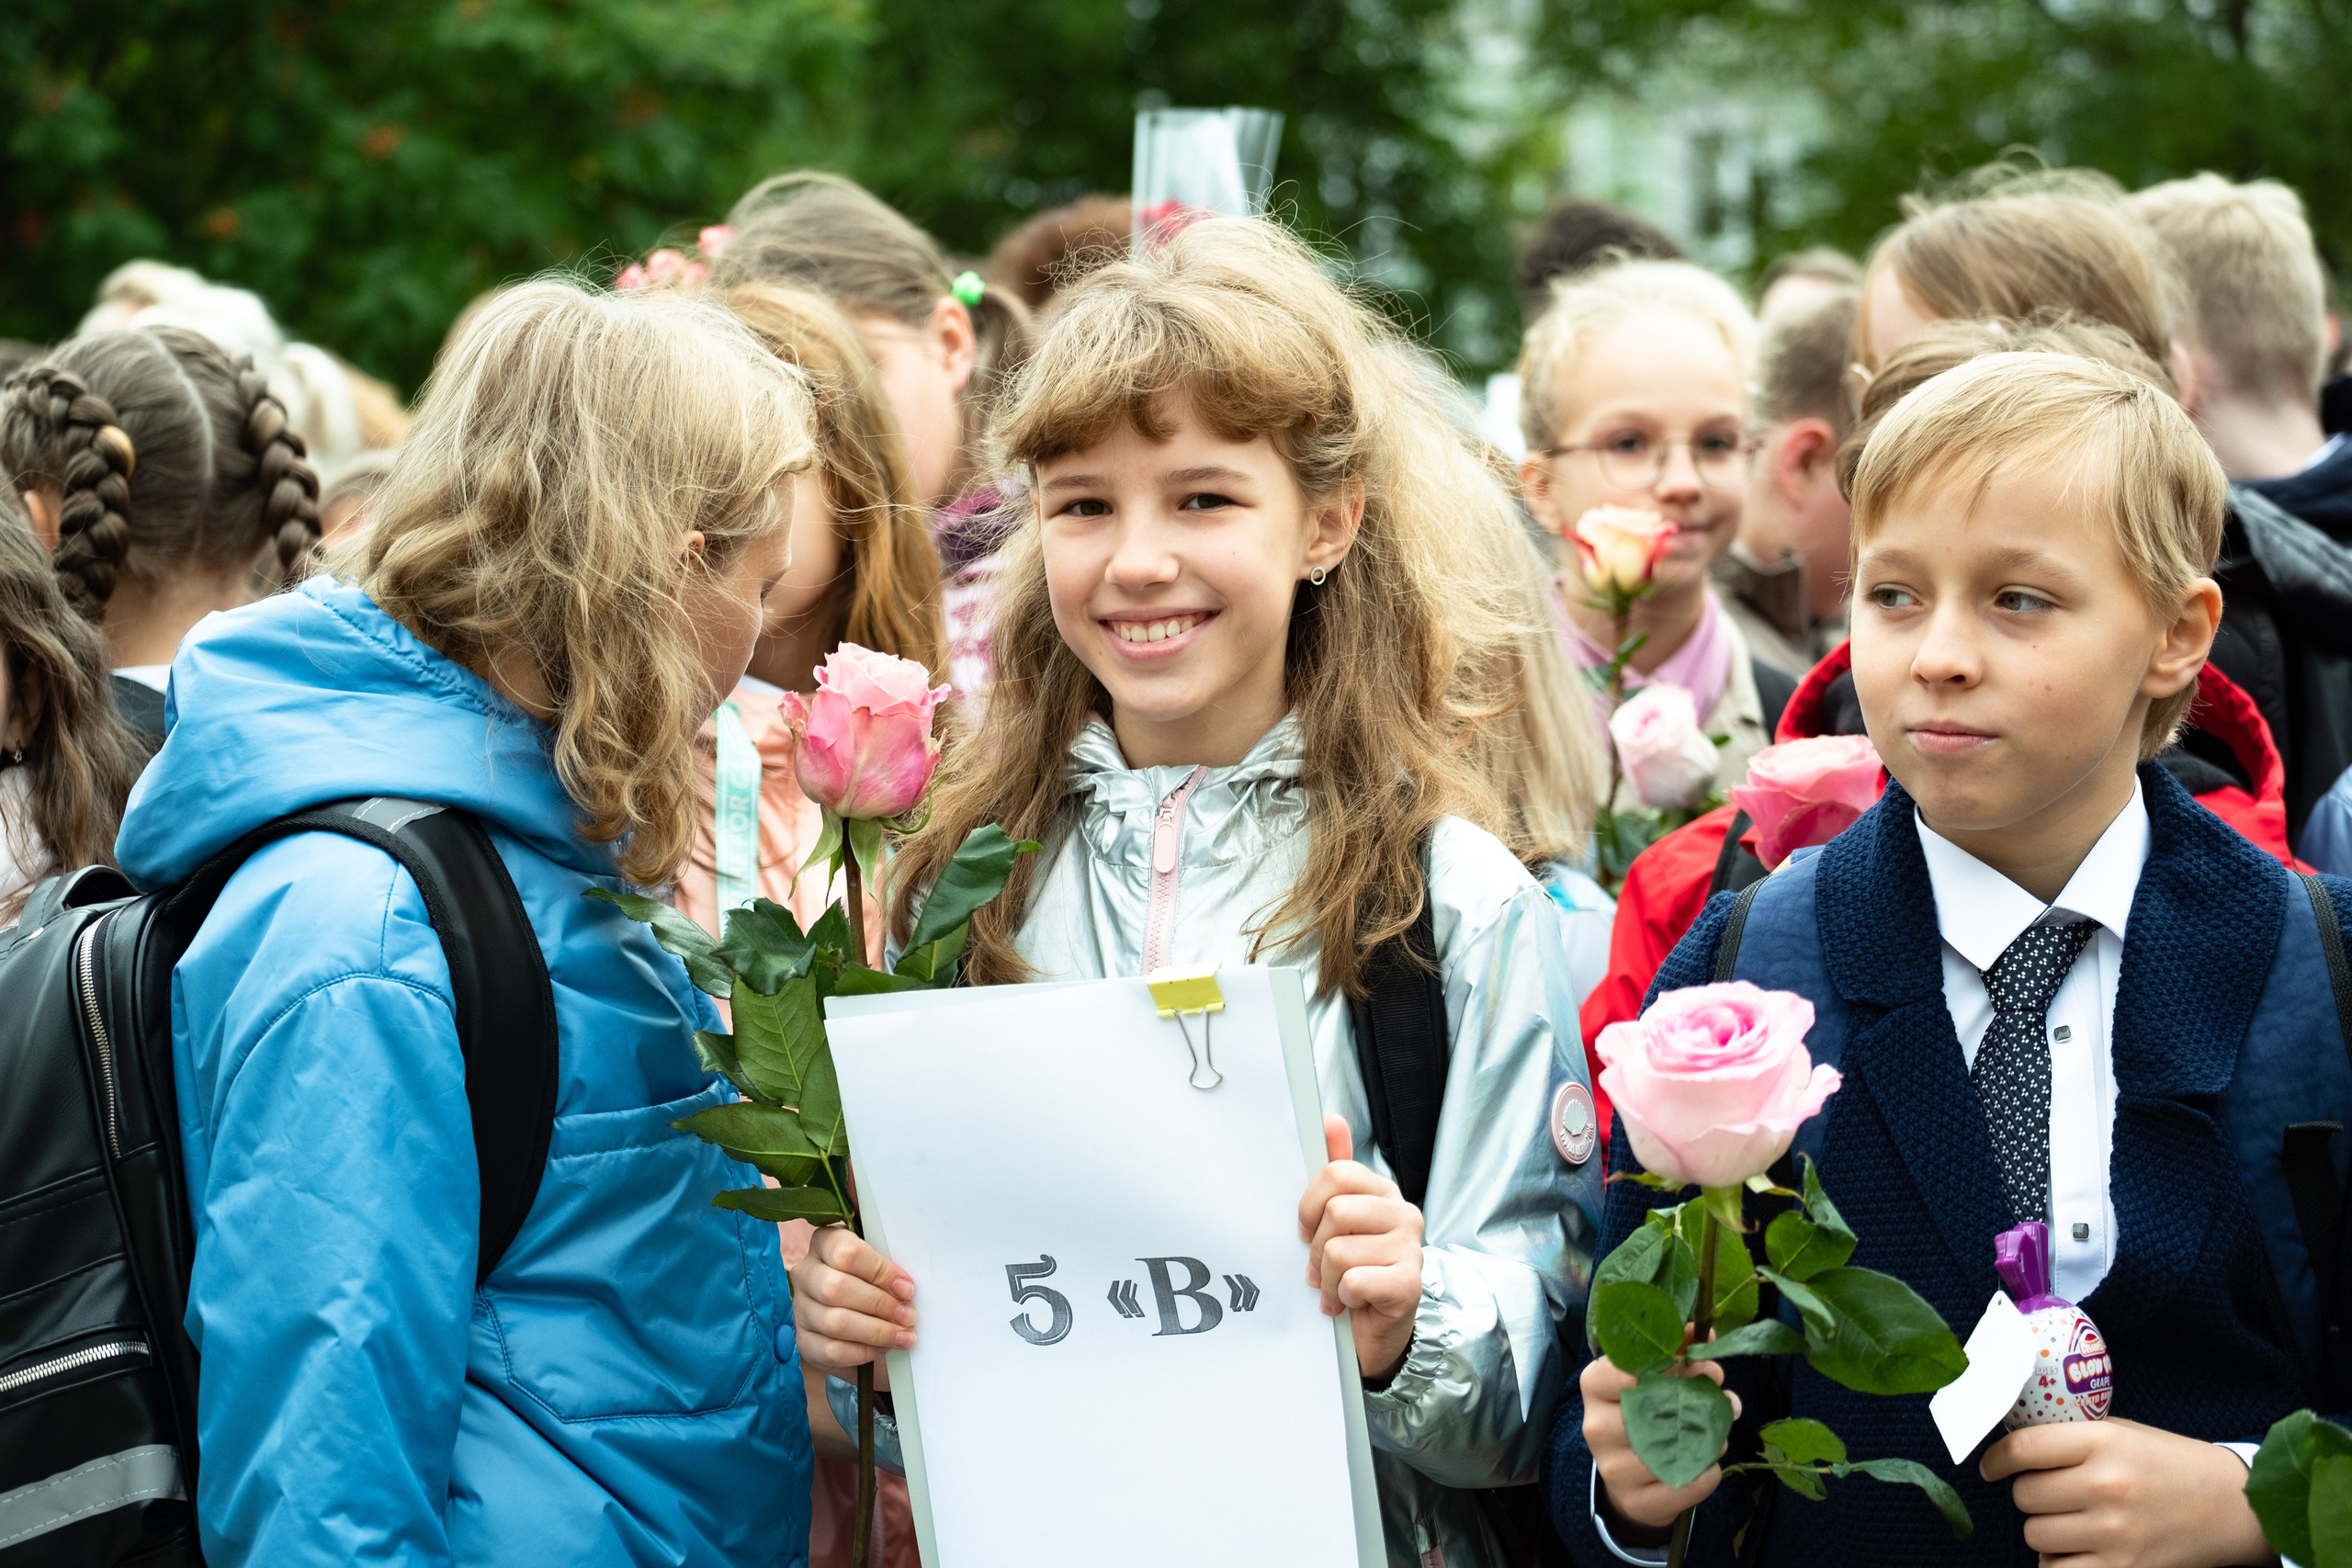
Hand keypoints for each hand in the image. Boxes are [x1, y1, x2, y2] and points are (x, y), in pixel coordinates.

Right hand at [789, 1223, 914, 1378]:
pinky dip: (863, 1351)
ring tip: (902, 1335)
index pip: (845, 1251)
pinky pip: (832, 1350)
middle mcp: (806, 1274)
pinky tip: (882, 1348)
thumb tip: (904, 1288)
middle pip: (835, 1288)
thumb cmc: (870, 1285)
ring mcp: (801, 1309)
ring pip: (834, 1322)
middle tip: (907, 1315)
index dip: (879, 1271)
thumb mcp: (878, 1268)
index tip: (905, 1288)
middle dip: (879, 1304)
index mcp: (825, 1244)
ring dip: (876, 1331)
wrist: (852, 1322)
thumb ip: (888, 1272)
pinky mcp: (804, 1341)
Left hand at [1298, 1114, 1423, 1382]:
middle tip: (1323, 1268)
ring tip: (1339, 1289)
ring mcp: (1411, 1248)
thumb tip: (1331, 1120)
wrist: (1375, 1332)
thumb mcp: (1340, 1221)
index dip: (1310, 1205)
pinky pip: (1353, 1279)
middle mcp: (1404, 1214)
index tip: (1308, 1230)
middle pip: (1335, 1212)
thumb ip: (1336, 1170)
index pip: (1336, 1173)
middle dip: (1316, 1248)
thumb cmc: (1355, 1272)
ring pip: (1338, 1250)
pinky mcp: (1409, 1284)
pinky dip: (1343, 1296)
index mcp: (1384, 1193)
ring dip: (1328, 1279)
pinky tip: (1353, 1303)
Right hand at [1583, 1348, 1739, 1538]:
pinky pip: (1686, 1483)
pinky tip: (1706, 1463)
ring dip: (1708, 1439)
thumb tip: (1704, 1332)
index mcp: (1595, 1387)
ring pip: (1673, 1448)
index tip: (1692, 1362)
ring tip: (1717, 1433)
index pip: (1622, 1367)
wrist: (1629, 1479)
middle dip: (1697, 1398)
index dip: (1666, 1362)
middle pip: (1653, 1407)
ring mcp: (1613, 1468)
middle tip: (1723, 1394)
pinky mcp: (1636, 1501)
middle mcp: (1597, 1426)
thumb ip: (1676, 1353)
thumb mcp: (1654, 1379)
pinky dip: (1707, 1472)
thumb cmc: (1645, 1415)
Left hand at [1980, 1417, 2275, 1567]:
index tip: (1990, 1467)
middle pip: (2025, 1496)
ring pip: (2036, 1535)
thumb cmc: (2171, 1464)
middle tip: (2052, 1494)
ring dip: (2045, 1530)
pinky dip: (2059, 1563)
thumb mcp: (2122, 1433)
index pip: (2022, 1449)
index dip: (1995, 1459)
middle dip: (2030, 1495)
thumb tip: (2010, 1446)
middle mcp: (2106, 1486)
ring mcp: (2115, 1532)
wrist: (2235, 1507)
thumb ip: (2070, 1438)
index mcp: (2103, 1442)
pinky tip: (2077, 1550)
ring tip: (2072, 1521)